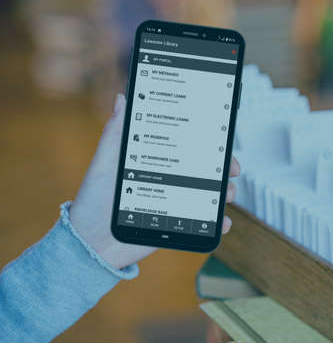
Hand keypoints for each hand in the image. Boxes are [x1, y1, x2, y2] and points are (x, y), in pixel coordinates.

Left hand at [70, 94, 239, 268]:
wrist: (90, 243)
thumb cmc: (93, 201)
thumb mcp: (105, 163)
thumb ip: (115, 134)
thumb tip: (122, 99)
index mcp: (157, 161)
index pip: (188, 146)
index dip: (208, 142)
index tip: (220, 139)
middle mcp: (171, 180)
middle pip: (206, 169)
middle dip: (224, 167)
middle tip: (231, 170)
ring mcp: (177, 203)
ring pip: (210, 194)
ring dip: (225, 193)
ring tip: (226, 196)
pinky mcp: (178, 224)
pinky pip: (204, 223)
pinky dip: (218, 223)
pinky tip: (223, 222)